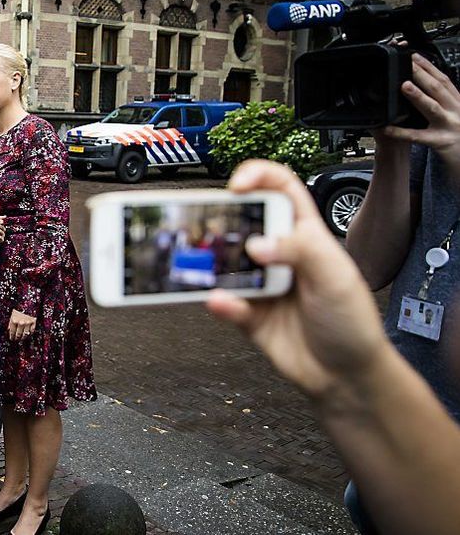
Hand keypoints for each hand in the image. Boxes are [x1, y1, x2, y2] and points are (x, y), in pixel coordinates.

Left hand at [8, 309, 36, 340]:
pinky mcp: (34, 322)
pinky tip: (27, 334)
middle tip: (16, 340)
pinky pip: (32, 331)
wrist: (28, 300)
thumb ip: (10, 322)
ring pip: (25, 334)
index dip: (12, 337)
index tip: (11, 339)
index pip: (12, 332)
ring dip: (23, 337)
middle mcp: (21, 322)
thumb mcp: (12, 314)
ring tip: (21, 339)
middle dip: (17, 338)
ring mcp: (28, 323)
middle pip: (18, 334)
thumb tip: (9, 330)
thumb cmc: (19, 306)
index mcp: (14, 320)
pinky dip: (29, 333)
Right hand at [205, 160, 389, 400]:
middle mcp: (279, 254)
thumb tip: (257, 244)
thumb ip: (300, 250)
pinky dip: (219, 302)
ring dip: (211, 264)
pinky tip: (222, 303)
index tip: (238, 185)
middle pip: (242, 222)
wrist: (345, 377)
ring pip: (224, 263)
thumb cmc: (352, 321)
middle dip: (220, 219)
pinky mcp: (247, 313)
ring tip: (201, 266)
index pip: (280, 190)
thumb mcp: (336, 276)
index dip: (258, 177)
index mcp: (304, 234)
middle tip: (204, 224)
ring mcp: (260, 283)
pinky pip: (223, 302)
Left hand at [383, 53, 459, 162]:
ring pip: (432, 108)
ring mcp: (448, 125)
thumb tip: (424, 85)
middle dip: (422, 74)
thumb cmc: (459, 134)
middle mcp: (455, 110)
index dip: (429, 66)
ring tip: (404, 86)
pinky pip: (418, 136)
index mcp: (457, 102)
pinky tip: (388, 129)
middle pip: (437, 89)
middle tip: (407, 63)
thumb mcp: (455, 112)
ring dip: (418, 96)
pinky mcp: (440, 142)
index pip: (443, 80)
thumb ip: (443, 100)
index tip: (415, 56)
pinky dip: (401, 132)